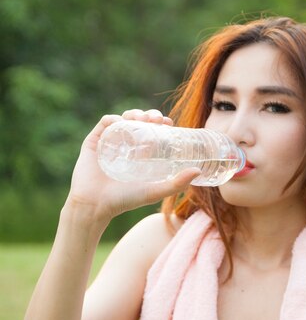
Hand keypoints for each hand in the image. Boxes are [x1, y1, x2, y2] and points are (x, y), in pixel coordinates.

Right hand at [66, 109, 200, 221]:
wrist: (96, 206)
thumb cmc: (124, 201)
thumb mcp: (154, 191)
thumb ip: (176, 184)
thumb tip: (198, 172)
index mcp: (138, 153)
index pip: (152, 131)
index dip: (160, 123)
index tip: (168, 122)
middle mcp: (124, 146)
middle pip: (139, 122)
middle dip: (148, 115)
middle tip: (156, 119)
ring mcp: (108, 142)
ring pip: (123, 119)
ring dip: (133, 113)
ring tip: (142, 118)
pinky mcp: (93, 142)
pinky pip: (104, 124)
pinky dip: (113, 119)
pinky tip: (122, 122)